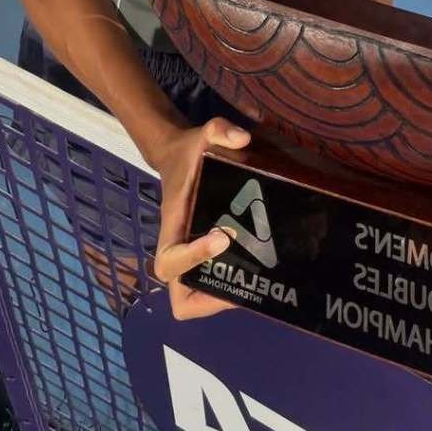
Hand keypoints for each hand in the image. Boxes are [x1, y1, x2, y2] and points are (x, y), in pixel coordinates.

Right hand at [151, 117, 250, 319]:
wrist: (184, 157)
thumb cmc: (191, 153)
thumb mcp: (204, 133)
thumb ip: (220, 130)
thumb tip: (242, 139)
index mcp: (172, 228)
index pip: (168, 262)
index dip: (192, 259)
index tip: (223, 237)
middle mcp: (179, 250)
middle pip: (179, 298)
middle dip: (211, 297)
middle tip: (246, 280)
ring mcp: (193, 258)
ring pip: (195, 300)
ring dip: (225, 299)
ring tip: (260, 282)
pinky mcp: (208, 257)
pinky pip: (213, 287)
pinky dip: (233, 288)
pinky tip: (262, 269)